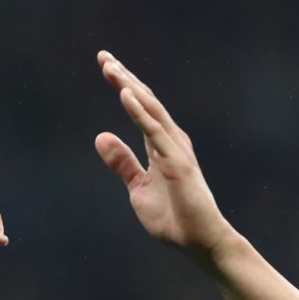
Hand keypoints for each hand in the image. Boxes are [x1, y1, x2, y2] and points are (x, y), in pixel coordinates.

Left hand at [94, 51, 234, 256]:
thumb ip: (122, 163)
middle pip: (144, 101)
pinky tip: (125, 94)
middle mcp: (169, 140)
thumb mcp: (138, 188)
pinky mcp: (177, 162)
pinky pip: (154, 131)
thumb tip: (101, 137)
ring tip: (111, 68)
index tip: (106, 65)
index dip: (123, 85)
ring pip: (149, 110)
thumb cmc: (173, 217)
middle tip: (103, 56)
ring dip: (129, 87)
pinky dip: (139, 112)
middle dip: (124, 78)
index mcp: (160, 145)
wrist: (197, 242)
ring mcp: (174, 149)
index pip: (139, 108)